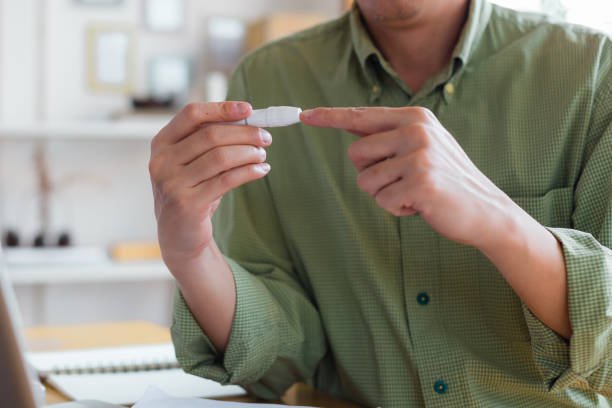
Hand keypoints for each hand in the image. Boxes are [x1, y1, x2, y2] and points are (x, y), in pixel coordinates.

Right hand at [149, 101, 271, 272]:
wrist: (179, 236)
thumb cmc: (191, 192)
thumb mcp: (192, 163)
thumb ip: (209, 141)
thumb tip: (247, 118)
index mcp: (161, 144)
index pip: (192, 114)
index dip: (221, 108)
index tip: (248, 109)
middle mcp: (162, 162)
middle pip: (211, 135)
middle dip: (244, 133)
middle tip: (265, 138)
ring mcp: (172, 183)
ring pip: (221, 157)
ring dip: (249, 153)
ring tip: (263, 155)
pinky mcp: (188, 204)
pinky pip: (226, 180)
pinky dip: (249, 172)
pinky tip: (262, 170)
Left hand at [301, 106, 518, 250]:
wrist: (485, 209)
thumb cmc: (447, 179)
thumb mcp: (421, 147)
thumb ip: (388, 136)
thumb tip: (349, 125)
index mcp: (415, 117)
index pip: (361, 117)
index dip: (329, 117)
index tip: (304, 115)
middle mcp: (416, 130)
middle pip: (355, 154)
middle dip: (370, 174)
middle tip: (400, 181)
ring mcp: (419, 155)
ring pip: (366, 181)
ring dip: (384, 194)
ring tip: (413, 192)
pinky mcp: (420, 182)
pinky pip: (383, 201)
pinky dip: (397, 209)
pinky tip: (420, 205)